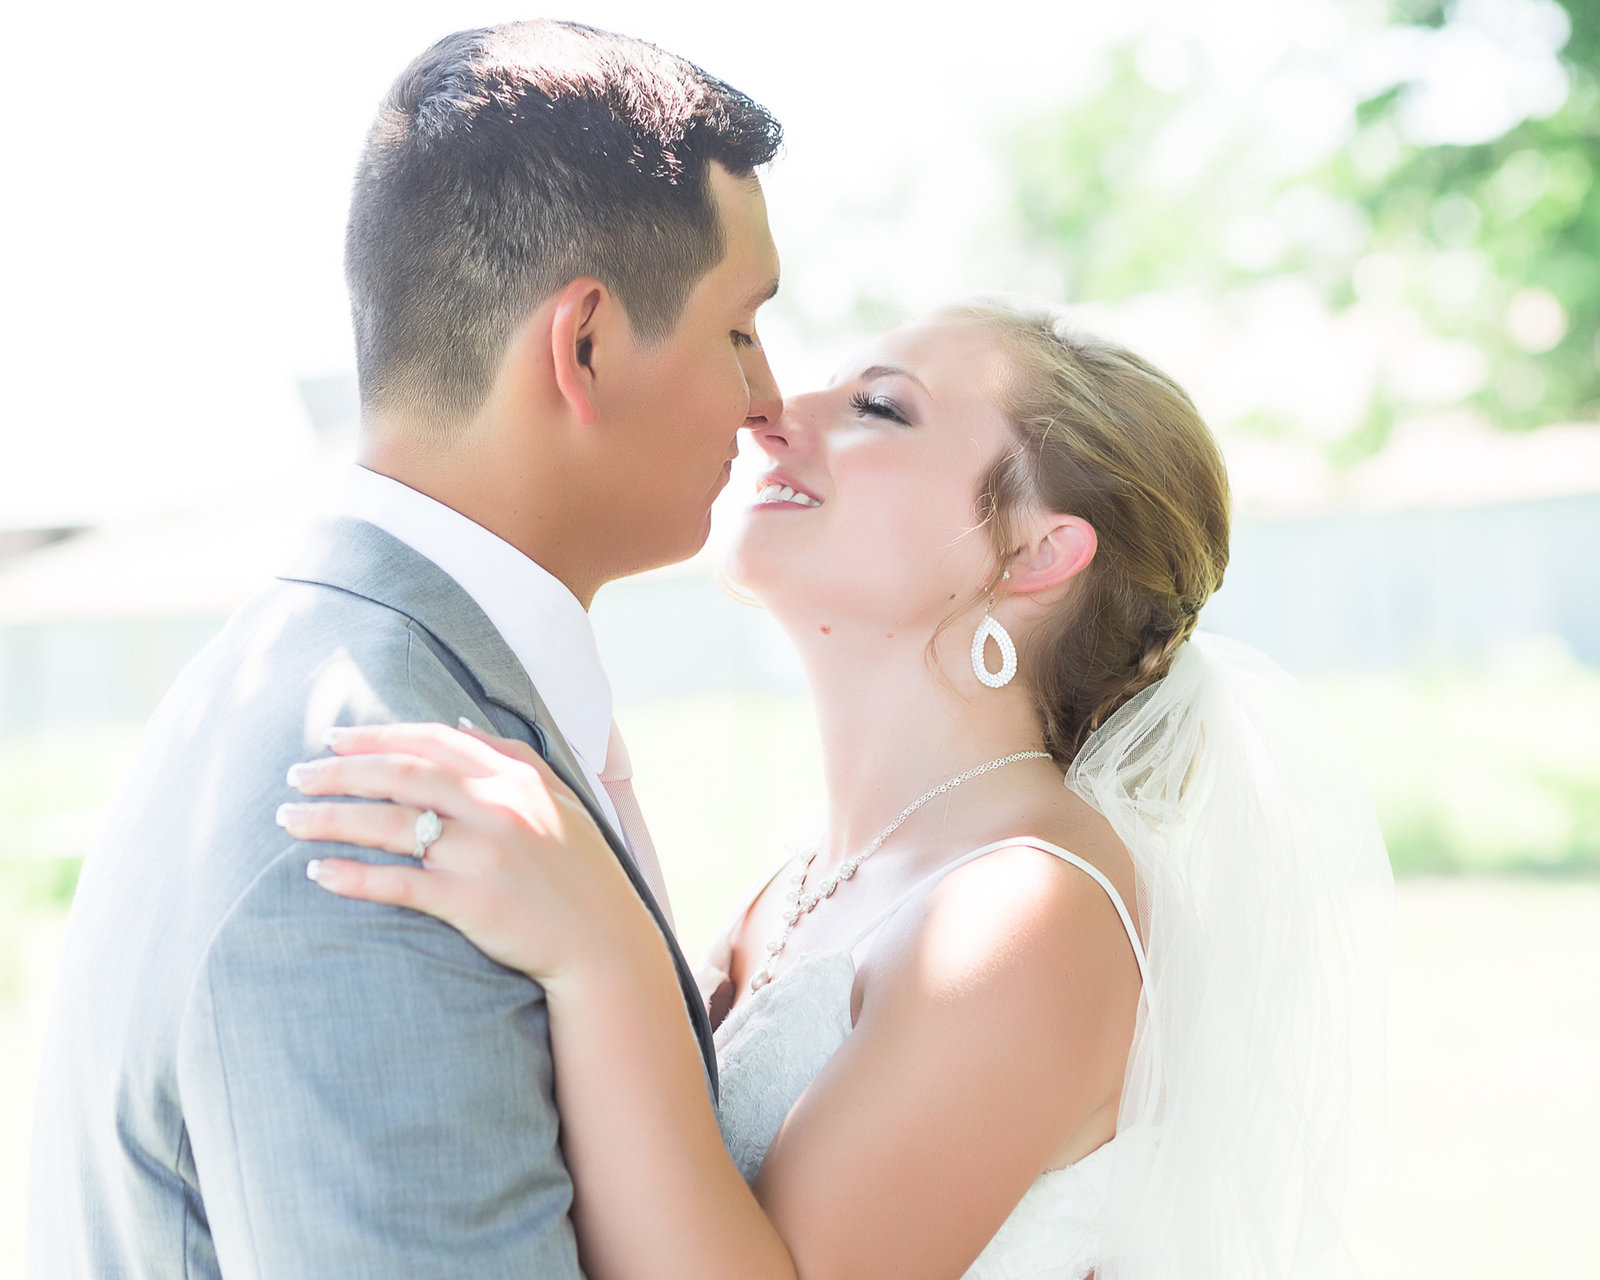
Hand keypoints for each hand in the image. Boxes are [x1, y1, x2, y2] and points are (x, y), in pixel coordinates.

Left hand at [277, 721, 654, 986]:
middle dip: (339, 772)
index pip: (434, 741)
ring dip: (331, 819)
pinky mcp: (473, 902)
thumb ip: (512, 757)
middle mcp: (499, 808)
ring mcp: (486, 855)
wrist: (605, 943)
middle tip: (295, 774)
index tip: (333, 739)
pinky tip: (319, 872)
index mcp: (517, 778)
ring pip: (391, 825)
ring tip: (289, 820)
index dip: (378, 737)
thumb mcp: (559, 799)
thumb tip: (456, 723)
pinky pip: (400, 883)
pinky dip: (355, 876)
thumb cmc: (579, 872)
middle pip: (401, 776)